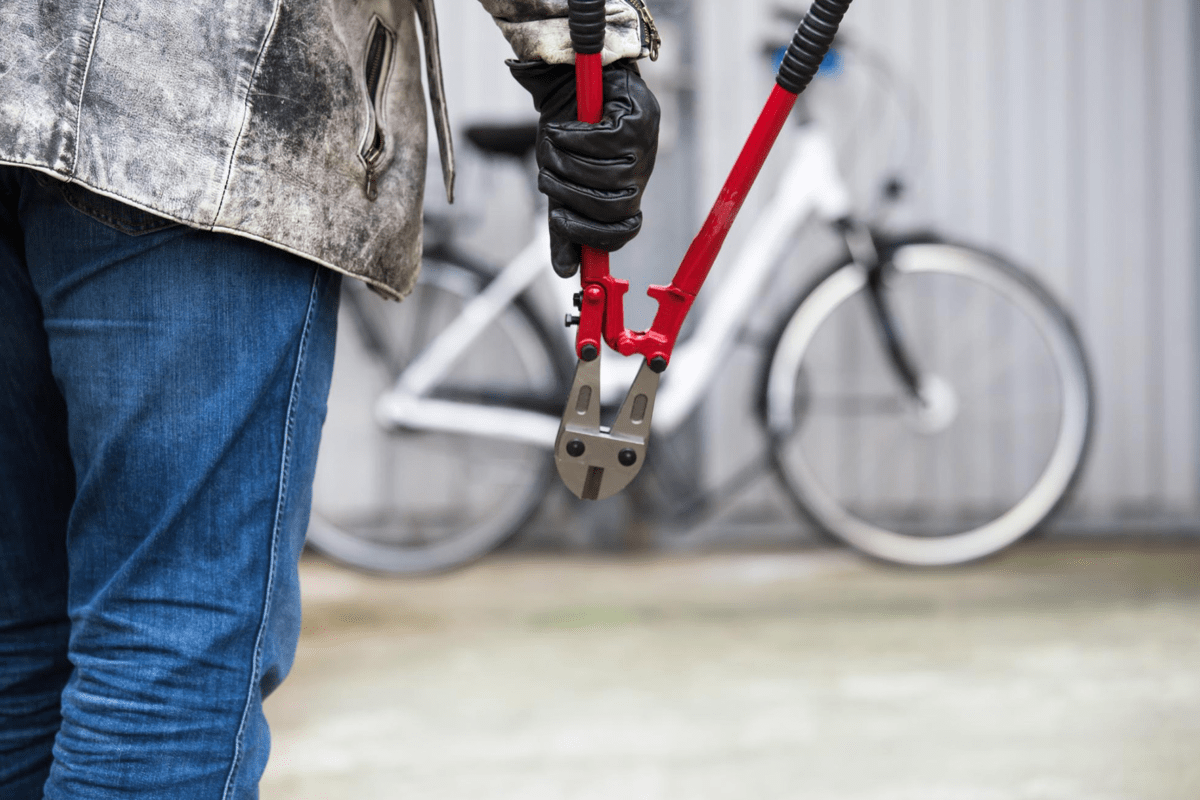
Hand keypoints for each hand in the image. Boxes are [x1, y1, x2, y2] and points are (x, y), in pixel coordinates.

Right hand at [509, 59, 659, 277]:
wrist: (570, 77)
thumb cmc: (567, 131)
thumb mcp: (561, 181)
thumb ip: (563, 224)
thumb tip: (565, 272)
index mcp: (625, 191)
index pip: (624, 230)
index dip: (594, 236)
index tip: (562, 222)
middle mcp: (640, 172)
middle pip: (612, 207)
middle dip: (571, 195)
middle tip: (546, 176)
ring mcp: (645, 146)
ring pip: (606, 176)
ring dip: (568, 163)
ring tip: (551, 145)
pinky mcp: (640, 118)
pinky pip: (604, 143)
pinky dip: (574, 137)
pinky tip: (562, 127)